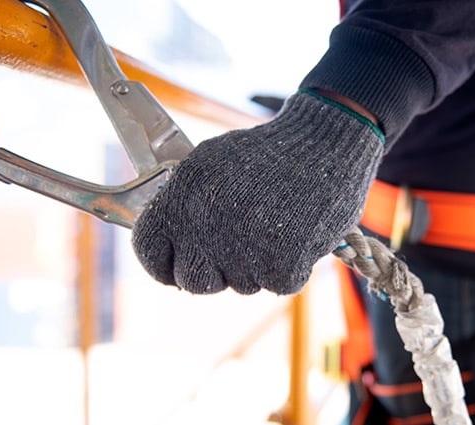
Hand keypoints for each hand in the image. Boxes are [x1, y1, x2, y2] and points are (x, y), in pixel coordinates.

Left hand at [131, 90, 383, 294]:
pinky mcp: (281, 267)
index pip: (150, 252)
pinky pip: (276, 285)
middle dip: (216, 270)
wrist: (323, 142)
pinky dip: (291, 267)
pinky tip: (297, 234)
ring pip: (240, 285)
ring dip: (257, 264)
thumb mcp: (210, 164)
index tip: (182, 263)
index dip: (165, 264)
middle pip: (194, 281)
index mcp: (179, 199)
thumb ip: (183, 204)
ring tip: (275, 223)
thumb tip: (170, 246)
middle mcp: (203, 228)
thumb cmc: (268, 154)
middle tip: (240, 244)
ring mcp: (242, 251)